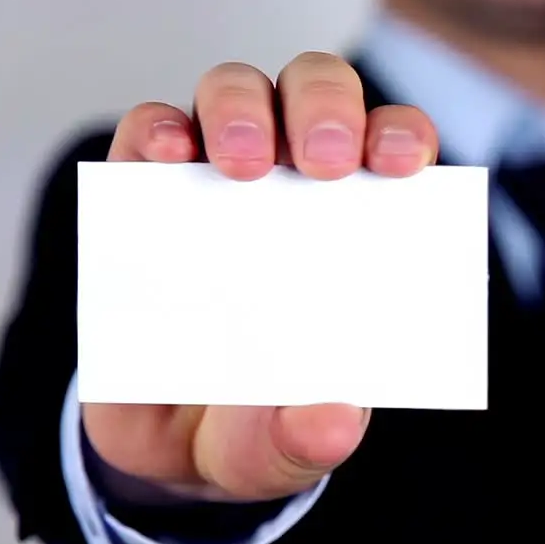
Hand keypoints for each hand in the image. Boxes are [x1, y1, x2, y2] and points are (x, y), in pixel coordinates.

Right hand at [82, 52, 438, 502]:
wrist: (165, 452)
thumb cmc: (256, 428)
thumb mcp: (284, 448)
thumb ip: (310, 439)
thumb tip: (333, 423)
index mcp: (359, 227)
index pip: (394, 150)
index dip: (402, 137)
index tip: (400, 165)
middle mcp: (294, 183)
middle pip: (318, 95)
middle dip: (327, 109)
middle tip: (324, 162)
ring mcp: (215, 178)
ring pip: (236, 91)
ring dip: (243, 110)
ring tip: (243, 166)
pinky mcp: (141, 191)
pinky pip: (147, 132)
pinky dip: (155, 130)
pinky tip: (163, 155)